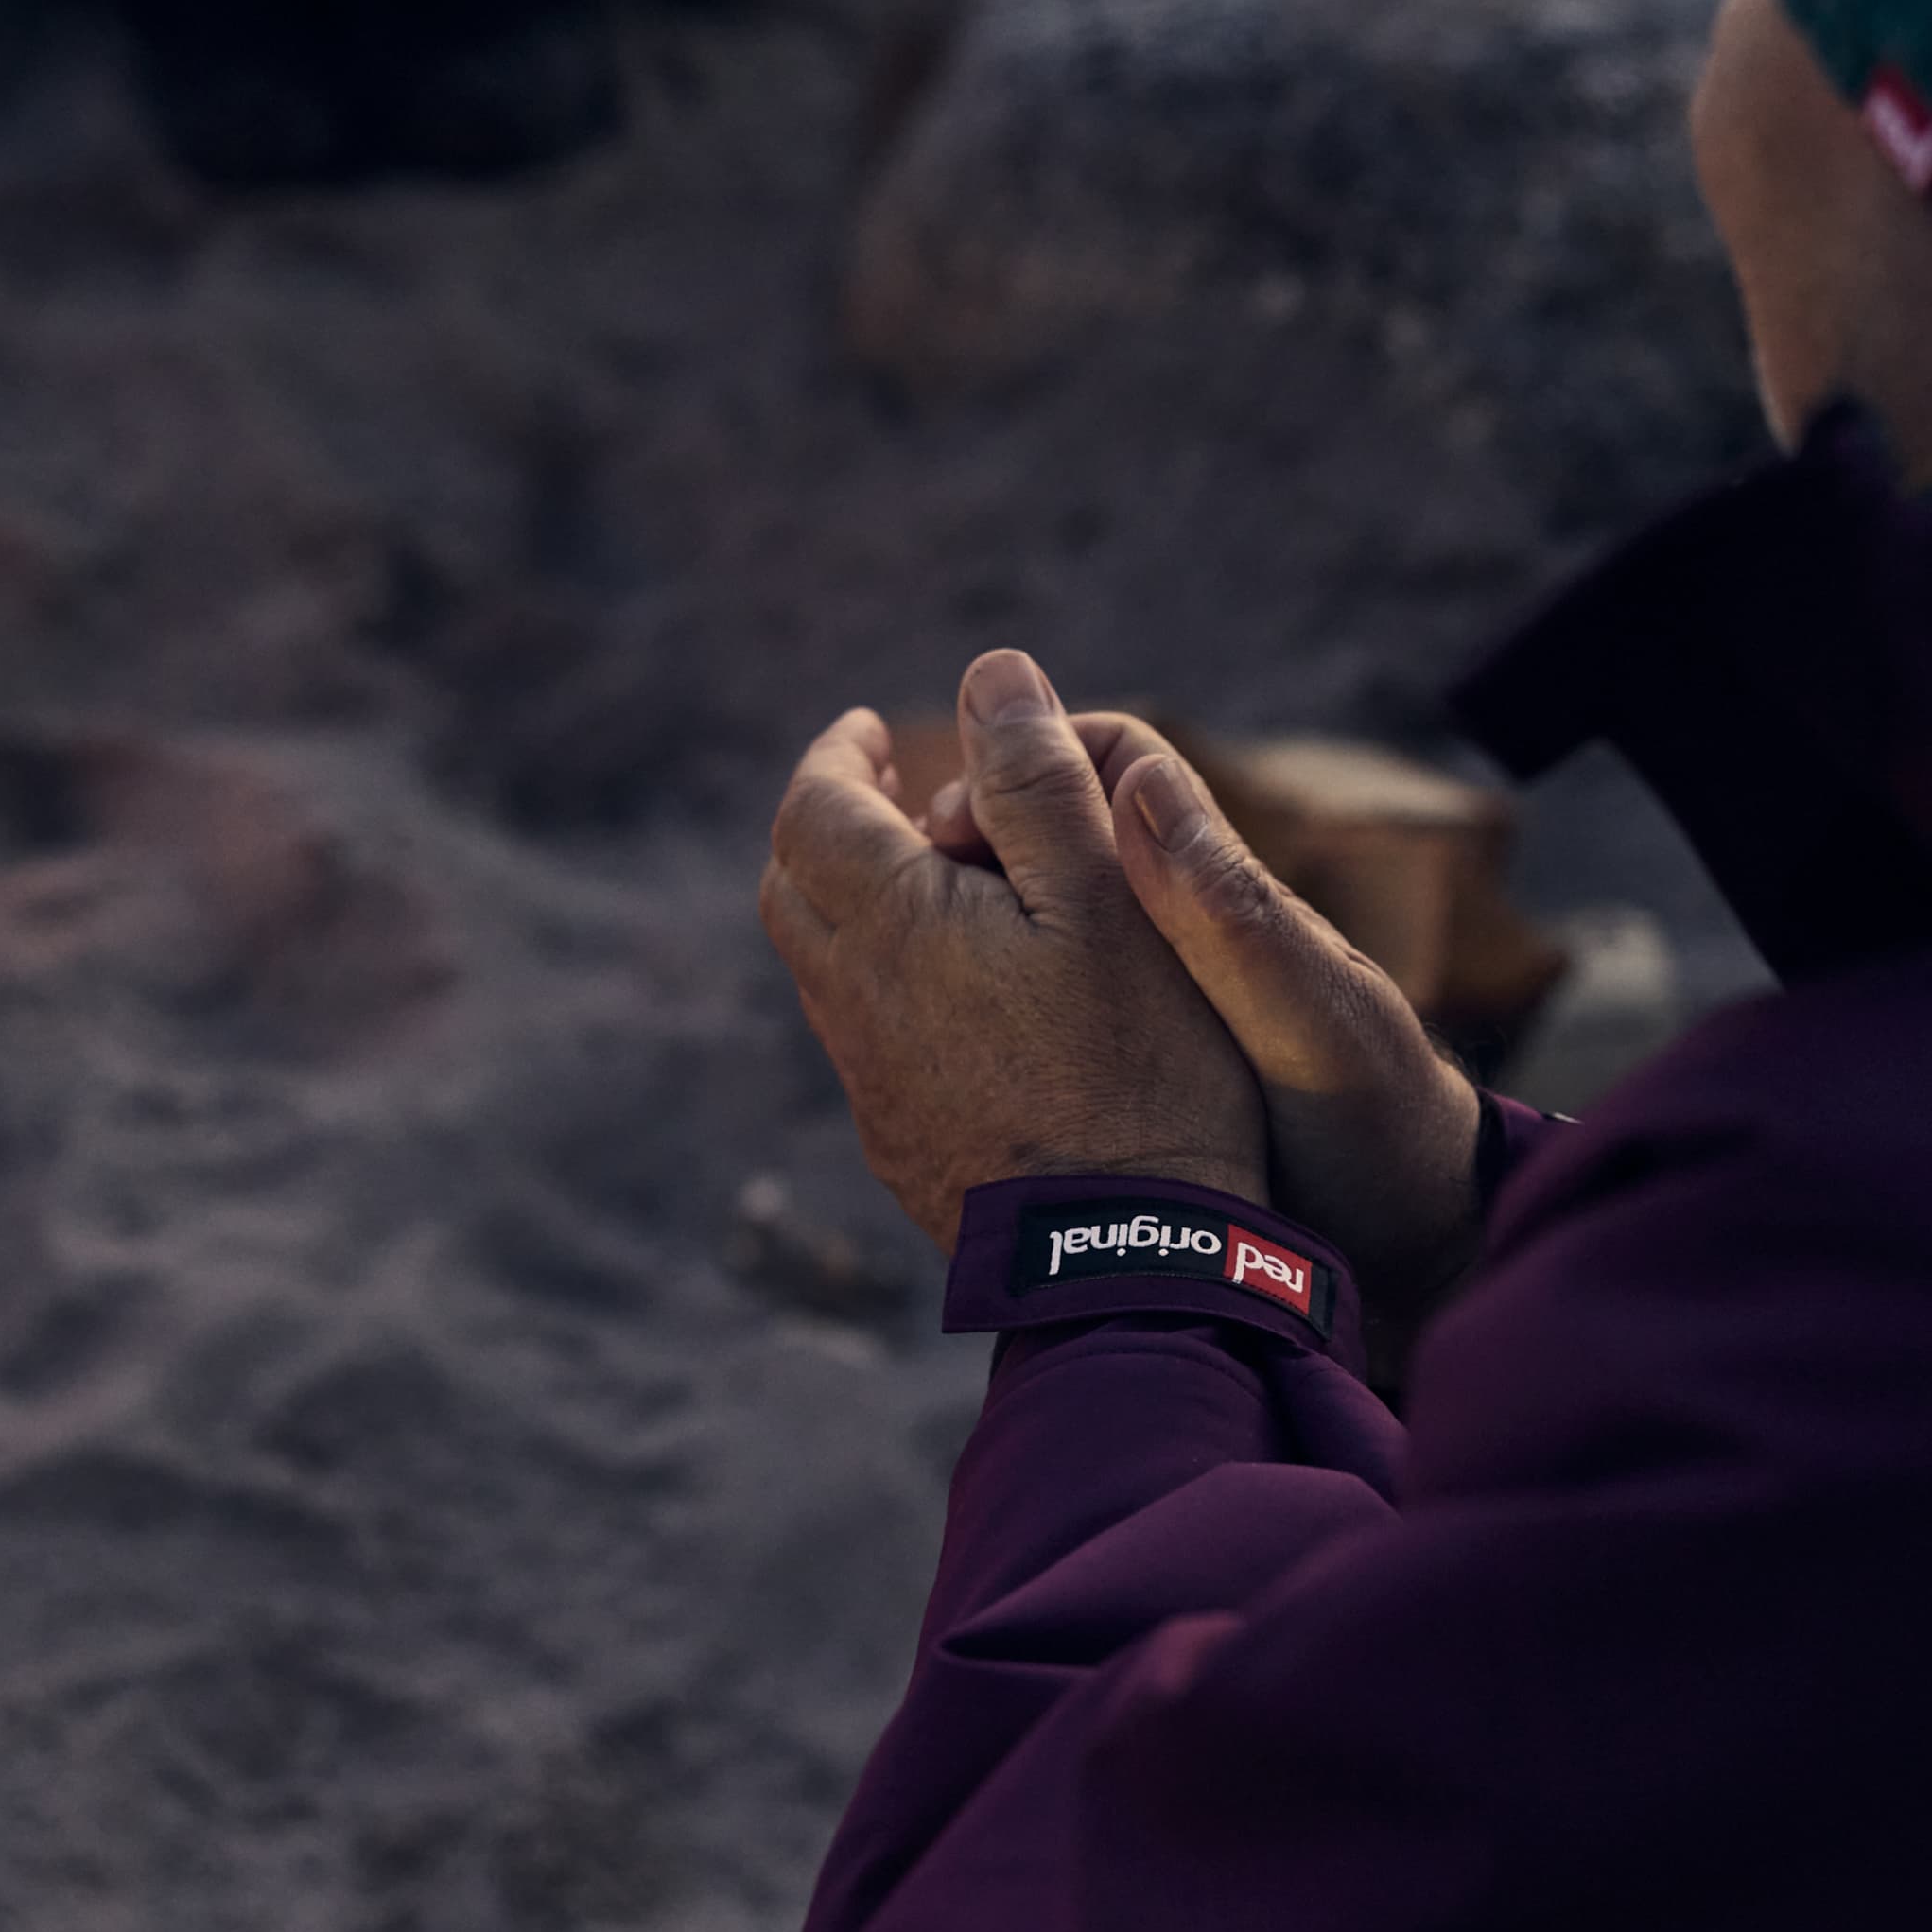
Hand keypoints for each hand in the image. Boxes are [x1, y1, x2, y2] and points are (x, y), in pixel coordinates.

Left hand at [763, 652, 1265, 1255]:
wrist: (1125, 1259)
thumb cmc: (1138, 1069)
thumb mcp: (1111, 900)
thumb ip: (1039, 781)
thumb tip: (991, 672)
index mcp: (891, 925)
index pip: (813, 808)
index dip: (836, 755)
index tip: (873, 732)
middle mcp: (854, 1004)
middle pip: (792, 887)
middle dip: (827, 825)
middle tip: (887, 797)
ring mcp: (870, 1086)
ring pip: (823, 969)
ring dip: (853, 909)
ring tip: (931, 890)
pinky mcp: (899, 1146)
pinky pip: (863, 1041)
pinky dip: (885, 986)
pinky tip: (962, 1000)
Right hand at [921, 716, 1488, 1363]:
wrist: (1414, 1254)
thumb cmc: (1375, 1128)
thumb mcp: (1307, 1021)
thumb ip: (1233, 915)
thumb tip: (1141, 783)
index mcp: (1219, 892)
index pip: (1109, 766)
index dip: (1026, 769)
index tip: (956, 820)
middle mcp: (1173, 929)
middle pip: (1047, 840)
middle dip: (966, 851)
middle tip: (905, 897)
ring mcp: (1141, 1002)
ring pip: (1024, 929)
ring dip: (957, 934)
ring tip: (885, 973)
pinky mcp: (1117, 1079)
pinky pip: (1025, 1016)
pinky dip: (971, 1016)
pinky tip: (924, 1058)